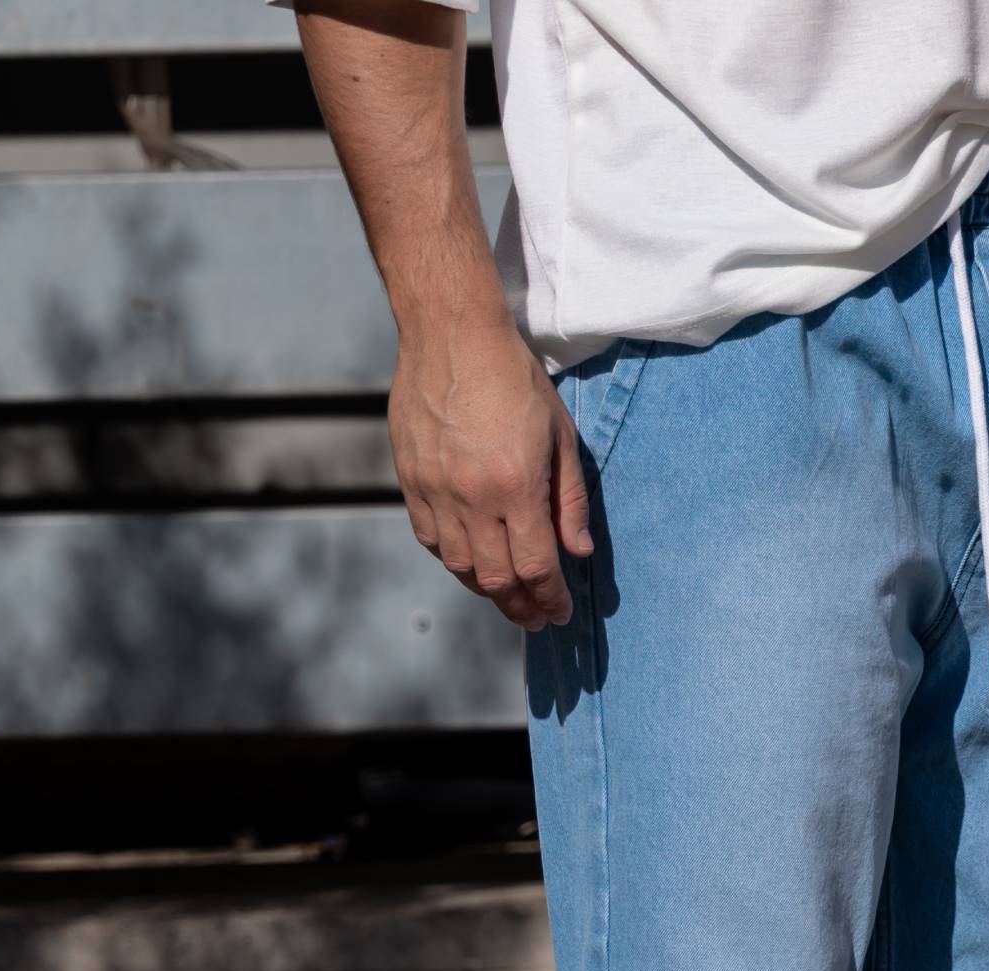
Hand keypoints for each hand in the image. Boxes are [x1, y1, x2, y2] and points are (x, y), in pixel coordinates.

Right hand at [390, 312, 591, 628]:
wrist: (451, 335)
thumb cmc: (514, 379)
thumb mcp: (560, 436)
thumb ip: (570, 500)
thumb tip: (578, 552)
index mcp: (516, 487)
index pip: (537, 566)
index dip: (551, 598)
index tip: (560, 613)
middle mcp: (472, 497)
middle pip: (497, 578)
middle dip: (521, 606)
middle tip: (536, 618)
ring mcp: (436, 492)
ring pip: (461, 566)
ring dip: (487, 589)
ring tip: (508, 595)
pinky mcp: (411, 481)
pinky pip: (432, 540)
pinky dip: (455, 560)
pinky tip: (472, 562)